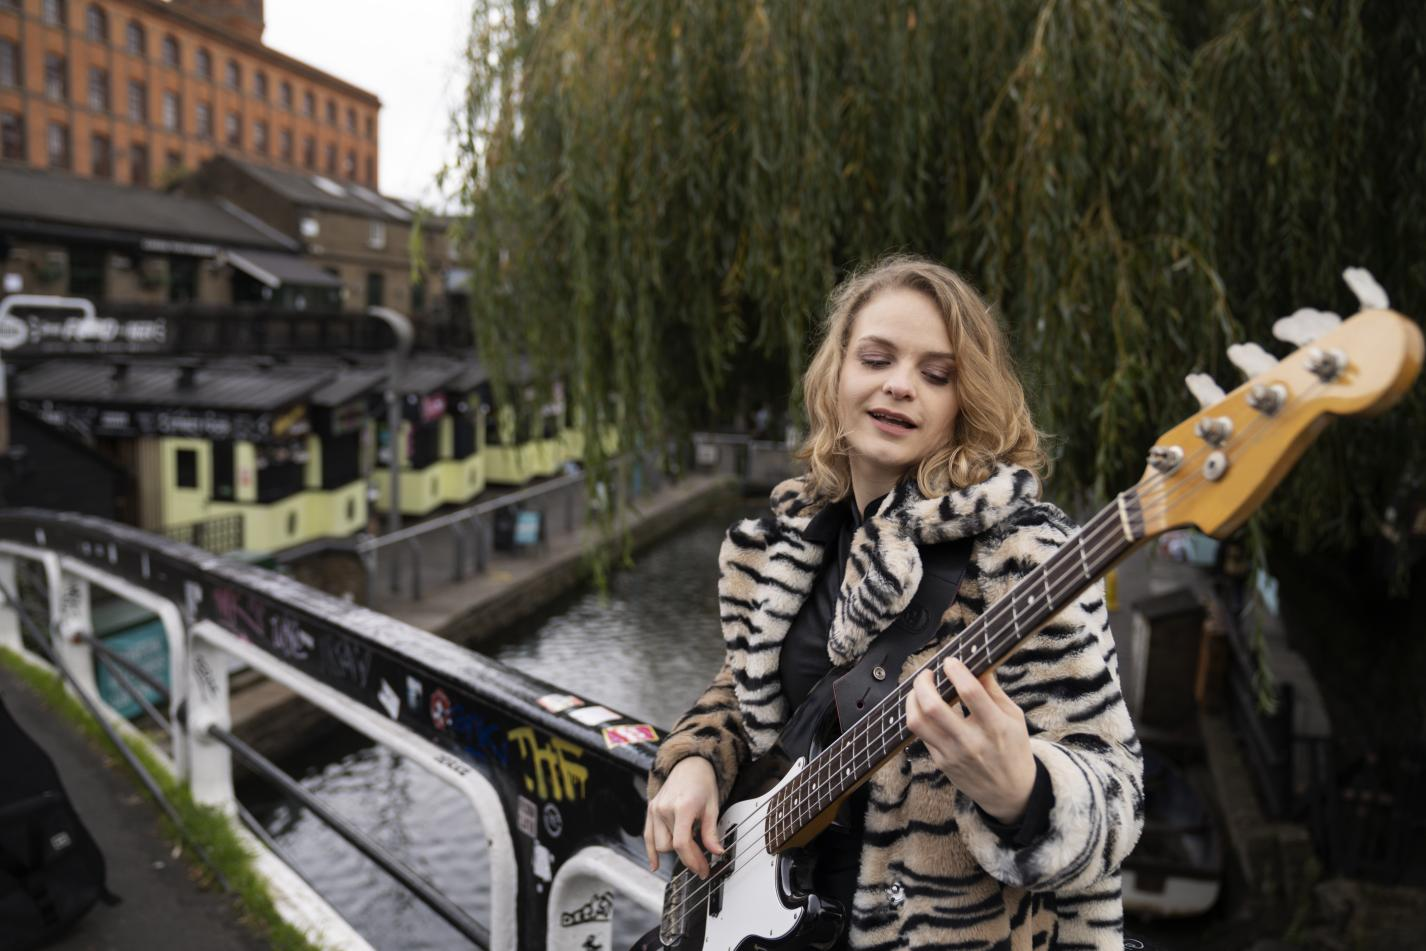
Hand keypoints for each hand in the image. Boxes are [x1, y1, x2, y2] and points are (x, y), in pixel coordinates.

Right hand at [643, 756, 723, 878]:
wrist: (689, 764)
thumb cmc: (702, 783)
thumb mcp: (712, 807)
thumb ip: (711, 832)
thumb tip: (717, 852)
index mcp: (682, 807)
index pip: (681, 843)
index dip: (692, 861)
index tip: (702, 869)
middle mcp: (665, 808)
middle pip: (670, 846)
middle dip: (687, 857)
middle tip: (702, 861)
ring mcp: (655, 809)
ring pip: (659, 844)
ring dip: (673, 851)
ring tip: (688, 851)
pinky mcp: (650, 809)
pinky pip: (647, 836)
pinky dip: (650, 852)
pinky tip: (655, 865)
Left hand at [906, 658, 1036, 823]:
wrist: (1010, 792)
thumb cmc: (1013, 748)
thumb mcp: (1014, 717)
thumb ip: (993, 690)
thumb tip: (977, 662)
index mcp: (995, 726)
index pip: (970, 693)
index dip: (956, 671)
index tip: (950, 661)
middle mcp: (971, 741)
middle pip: (933, 707)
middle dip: (923, 682)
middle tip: (927, 673)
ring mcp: (952, 754)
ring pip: (917, 722)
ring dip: (912, 699)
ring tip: (919, 689)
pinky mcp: (941, 762)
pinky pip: (920, 734)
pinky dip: (918, 715)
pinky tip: (924, 706)